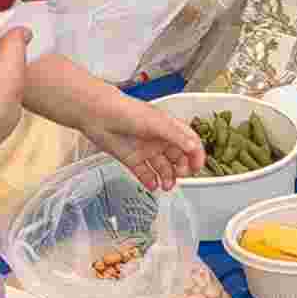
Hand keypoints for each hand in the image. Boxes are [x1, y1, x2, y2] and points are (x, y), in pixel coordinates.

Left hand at [89, 93, 206, 192]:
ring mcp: (146, 150)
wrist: (99, 115)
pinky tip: (153, 185)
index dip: (196, 155)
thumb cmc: (127, 111)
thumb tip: (194, 148)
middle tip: (181, 176)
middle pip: (178, 158)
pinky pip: (145, 174)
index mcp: (169, 127)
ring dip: (167, 178)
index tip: (197, 167)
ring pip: (163, 168)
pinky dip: (150, 181)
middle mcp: (159, 139)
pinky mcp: (132, 159)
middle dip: (182, 169)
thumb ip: (176, 136)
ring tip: (166, 185)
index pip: (190, 142)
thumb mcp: (156, 122)